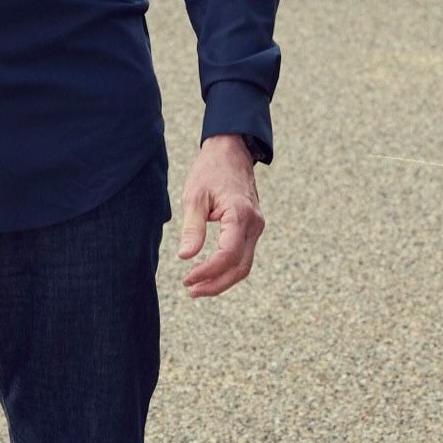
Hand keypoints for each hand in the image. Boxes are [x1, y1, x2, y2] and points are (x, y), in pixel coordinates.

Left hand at [174, 134, 264, 298]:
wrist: (232, 152)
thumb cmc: (211, 171)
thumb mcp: (195, 196)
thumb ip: (192, 228)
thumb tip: (186, 256)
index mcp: (240, 215)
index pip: (227, 255)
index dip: (208, 272)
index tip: (186, 278)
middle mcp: (254, 224)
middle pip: (240, 267)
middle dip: (216, 284)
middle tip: (190, 290)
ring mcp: (256, 227)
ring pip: (244, 265)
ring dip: (222, 280)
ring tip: (196, 287)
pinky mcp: (252, 229)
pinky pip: (243, 256)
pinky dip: (227, 268)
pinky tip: (208, 273)